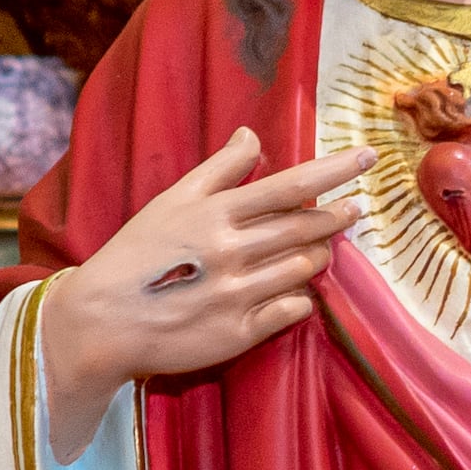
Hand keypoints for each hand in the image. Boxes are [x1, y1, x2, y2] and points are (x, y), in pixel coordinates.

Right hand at [33, 128, 377, 455]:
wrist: (101, 322)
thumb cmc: (135, 256)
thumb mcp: (170, 202)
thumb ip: (218, 169)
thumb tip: (252, 135)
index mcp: (215, 215)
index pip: (289, 185)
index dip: (334, 170)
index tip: (369, 157)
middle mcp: (231, 252)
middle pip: (306, 227)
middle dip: (337, 215)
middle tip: (355, 209)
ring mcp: (238, 295)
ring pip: (305, 267)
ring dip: (317, 255)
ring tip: (314, 249)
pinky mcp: (239, 334)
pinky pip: (293, 309)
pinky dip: (300, 297)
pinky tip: (289, 291)